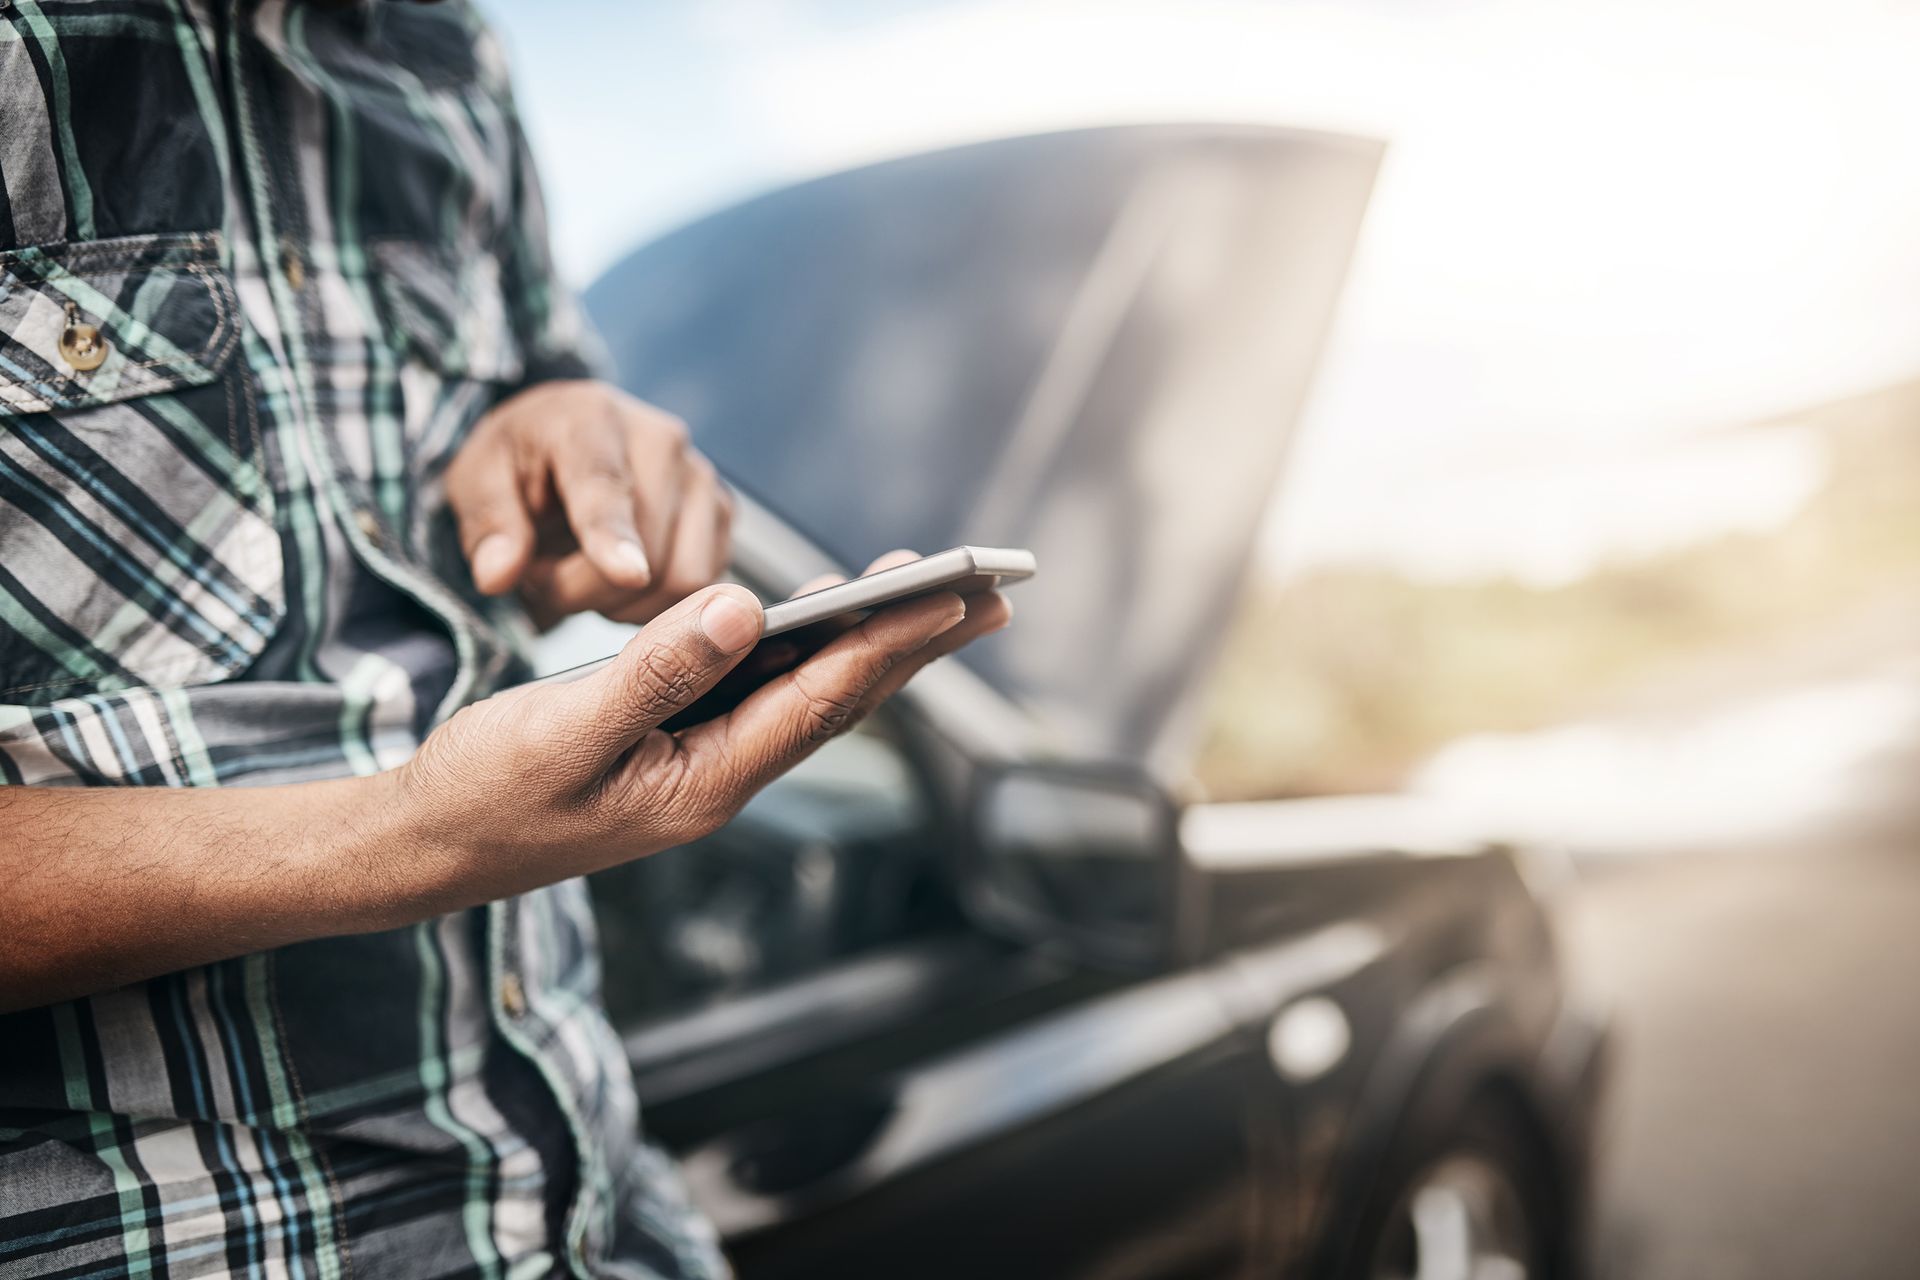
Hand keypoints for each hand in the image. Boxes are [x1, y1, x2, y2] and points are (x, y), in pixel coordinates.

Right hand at [393, 568, 1010, 904]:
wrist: (430, 846)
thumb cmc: (486, 793)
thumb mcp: (563, 731)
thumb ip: (653, 671)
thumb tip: (743, 606)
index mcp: (707, 780)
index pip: (822, 699)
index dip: (892, 641)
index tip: (953, 595)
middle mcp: (722, 776)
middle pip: (840, 699)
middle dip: (914, 643)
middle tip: (990, 592)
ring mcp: (702, 764)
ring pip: (806, 694)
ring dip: (869, 642)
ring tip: (933, 591)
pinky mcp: (676, 746)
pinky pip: (759, 692)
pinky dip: (800, 647)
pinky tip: (818, 611)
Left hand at [444, 380, 731, 626]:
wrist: (565, 440)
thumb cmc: (521, 460)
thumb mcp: (477, 481)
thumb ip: (489, 526)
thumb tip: (499, 575)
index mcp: (591, 419)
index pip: (606, 488)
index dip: (615, 536)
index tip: (627, 574)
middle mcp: (662, 441)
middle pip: (647, 555)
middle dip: (585, 591)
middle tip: (544, 578)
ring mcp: (701, 477)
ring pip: (682, 580)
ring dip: (623, 602)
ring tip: (583, 575)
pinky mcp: (722, 513)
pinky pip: (699, 588)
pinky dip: (655, 601)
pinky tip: (620, 576)